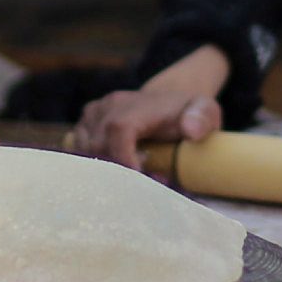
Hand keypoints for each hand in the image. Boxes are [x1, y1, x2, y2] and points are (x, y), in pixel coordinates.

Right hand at [73, 44, 228, 169]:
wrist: (168, 101)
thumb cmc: (187, 112)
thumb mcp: (206, 111)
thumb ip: (202, 118)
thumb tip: (189, 130)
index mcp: (138, 105)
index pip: (119, 130)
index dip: (122, 157)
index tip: (139, 178)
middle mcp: (110, 106)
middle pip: (97, 144)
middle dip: (116, 169)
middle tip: (140, 180)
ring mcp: (94, 113)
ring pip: (83, 148)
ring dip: (102, 167)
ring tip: (128, 171)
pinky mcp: (85, 122)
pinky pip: (76, 147)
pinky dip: (91, 162)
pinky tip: (113, 166)